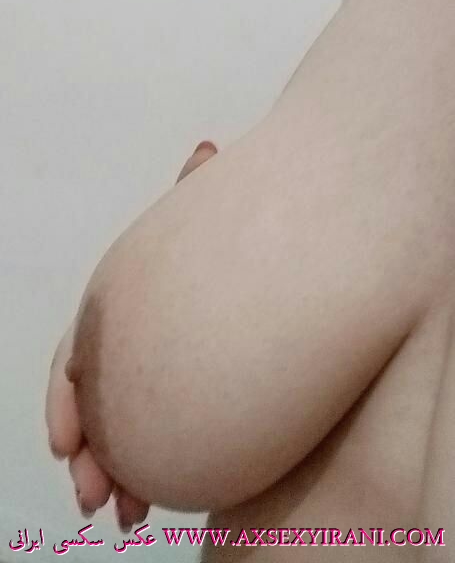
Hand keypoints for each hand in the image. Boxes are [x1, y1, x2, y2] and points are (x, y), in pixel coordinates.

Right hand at [45, 140, 217, 530]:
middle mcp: (136, 354)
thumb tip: (205, 147)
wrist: (292, 347)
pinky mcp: (176, 422)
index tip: (66, 437)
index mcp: (132, 313)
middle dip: (82, 444)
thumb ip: (207, 195)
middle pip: (90, 400)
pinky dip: (131, 485)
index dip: (68, 395)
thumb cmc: (246, 276)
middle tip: (88, 484)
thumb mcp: (223, 237)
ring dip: (102, 474)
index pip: (80, 352)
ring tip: (114, 507)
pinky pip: (140, 457)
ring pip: (110, 437)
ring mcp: (155, 389)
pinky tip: (138, 508)